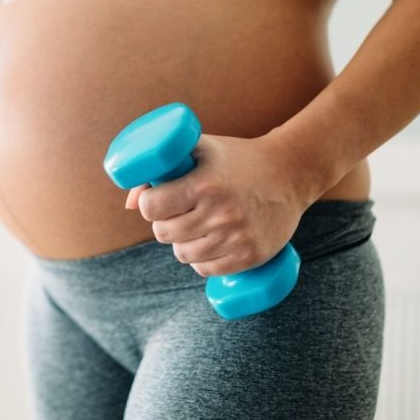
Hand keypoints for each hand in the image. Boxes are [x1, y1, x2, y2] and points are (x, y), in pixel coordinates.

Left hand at [124, 134, 309, 276]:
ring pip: (183, 254)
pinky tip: (208, 243)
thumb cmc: (237, 158)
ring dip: (181, 243)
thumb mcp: (200, 150)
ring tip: (194, 225)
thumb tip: (128, 204)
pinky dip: (201, 260)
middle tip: (176, 212)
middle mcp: (221, 213)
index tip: (155, 200)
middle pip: (164, 233)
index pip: (152, 208)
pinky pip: (206, 269)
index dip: (148, 204)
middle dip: (163, 223)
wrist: (291, 173)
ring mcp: (237, 237)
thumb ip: (161, 169)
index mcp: (205, 184)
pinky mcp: (251, 256)